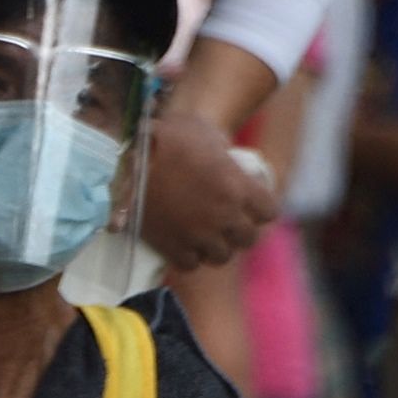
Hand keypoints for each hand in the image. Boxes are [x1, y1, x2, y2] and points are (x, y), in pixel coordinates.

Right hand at [140, 110, 277, 271]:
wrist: (129, 152)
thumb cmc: (172, 134)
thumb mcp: (207, 135)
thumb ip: (227, 154)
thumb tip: (232, 163)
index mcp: (239, 187)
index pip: (269, 211)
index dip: (260, 206)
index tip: (247, 200)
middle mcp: (224, 216)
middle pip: (248, 238)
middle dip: (239, 229)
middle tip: (226, 219)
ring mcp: (198, 235)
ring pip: (221, 256)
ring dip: (215, 246)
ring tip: (204, 232)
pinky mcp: (171, 247)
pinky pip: (191, 263)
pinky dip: (188, 255)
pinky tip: (183, 240)